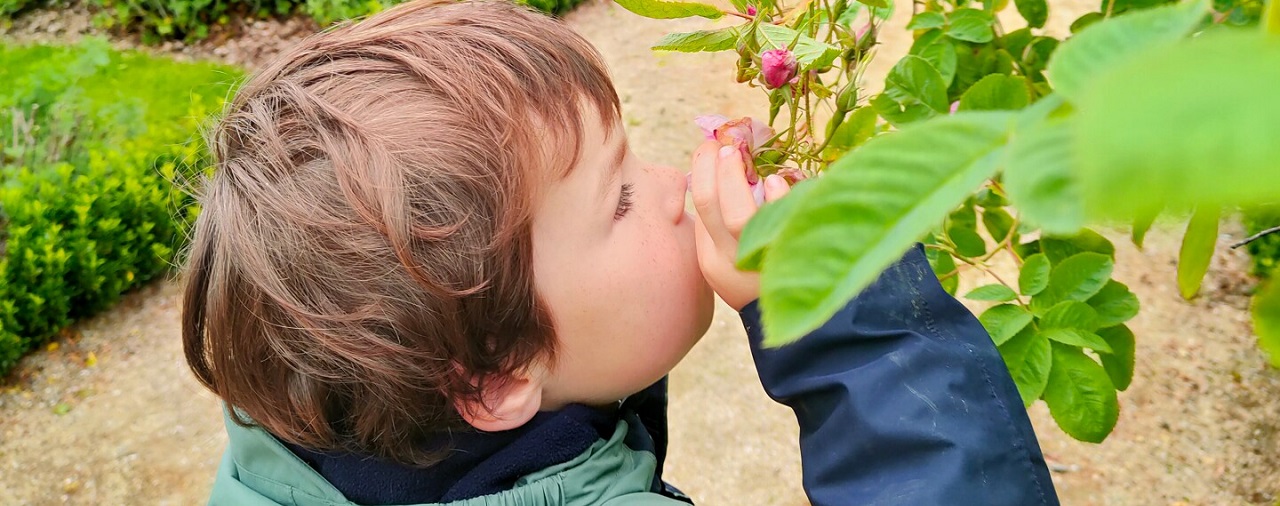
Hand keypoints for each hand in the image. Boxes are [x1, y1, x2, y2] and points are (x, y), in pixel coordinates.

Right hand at [690, 141, 790, 310]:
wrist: (792, 319)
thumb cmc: (758, 279)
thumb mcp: (728, 258)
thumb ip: (720, 225)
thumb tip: (720, 175)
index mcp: (711, 257)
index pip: (699, 208)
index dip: (702, 171)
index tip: (708, 148)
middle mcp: (731, 259)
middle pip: (710, 206)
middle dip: (712, 167)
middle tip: (721, 144)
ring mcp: (759, 260)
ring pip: (739, 218)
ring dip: (734, 179)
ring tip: (737, 154)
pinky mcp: (789, 258)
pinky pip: (779, 224)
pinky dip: (776, 198)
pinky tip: (776, 181)